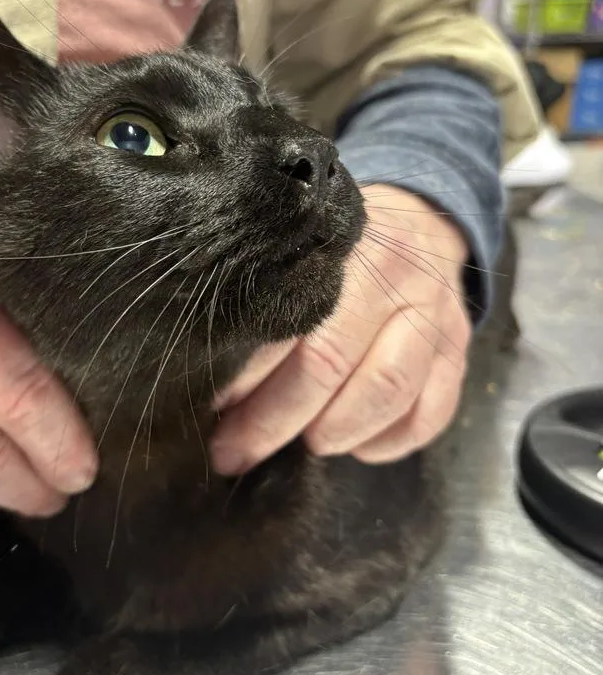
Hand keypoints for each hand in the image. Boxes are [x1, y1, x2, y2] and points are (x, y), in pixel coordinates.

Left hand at [210, 184, 470, 472]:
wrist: (422, 222)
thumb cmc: (340, 249)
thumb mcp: (303, 251)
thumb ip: (269, 300)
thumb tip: (220, 382)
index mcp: (343, 248)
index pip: (290, 322)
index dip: (248, 375)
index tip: (214, 409)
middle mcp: (395, 279)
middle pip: (331, 363)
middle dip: (274, 421)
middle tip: (236, 452)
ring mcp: (436, 317)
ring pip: (388, 392)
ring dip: (337, 432)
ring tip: (304, 445)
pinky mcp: (460, 352)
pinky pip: (431, 413)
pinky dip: (389, 442)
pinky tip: (356, 446)